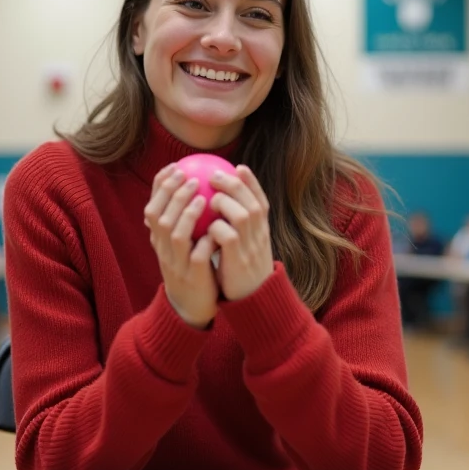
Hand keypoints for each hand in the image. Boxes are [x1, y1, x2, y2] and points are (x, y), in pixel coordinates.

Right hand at [144, 166, 218, 328]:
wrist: (191, 307)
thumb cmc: (190, 269)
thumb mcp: (179, 245)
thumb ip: (180, 221)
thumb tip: (189, 188)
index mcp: (158, 240)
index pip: (151, 208)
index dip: (160, 186)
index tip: (174, 167)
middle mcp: (162, 250)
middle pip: (160, 217)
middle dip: (172, 194)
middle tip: (189, 176)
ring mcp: (176, 264)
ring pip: (175, 235)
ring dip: (187, 213)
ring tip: (201, 196)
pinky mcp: (193, 278)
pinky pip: (197, 256)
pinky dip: (205, 242)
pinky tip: (216, 229)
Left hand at [208, 166, 273, 301]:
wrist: (252, 301)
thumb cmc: (242, 271)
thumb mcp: (247, 246)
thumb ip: (239, 227)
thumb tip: (223, 204)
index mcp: (263, 231)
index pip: (261, 200)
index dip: (252, 182)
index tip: (239, 168)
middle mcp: (260, 236)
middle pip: (252, 202)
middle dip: (234, 185)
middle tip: (215, 175)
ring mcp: (251, 248)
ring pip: (242, 215)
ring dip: (224, 203)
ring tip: (209, 200)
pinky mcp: (238, 261)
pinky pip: (228, 237)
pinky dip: (216, 227)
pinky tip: (205, 225)